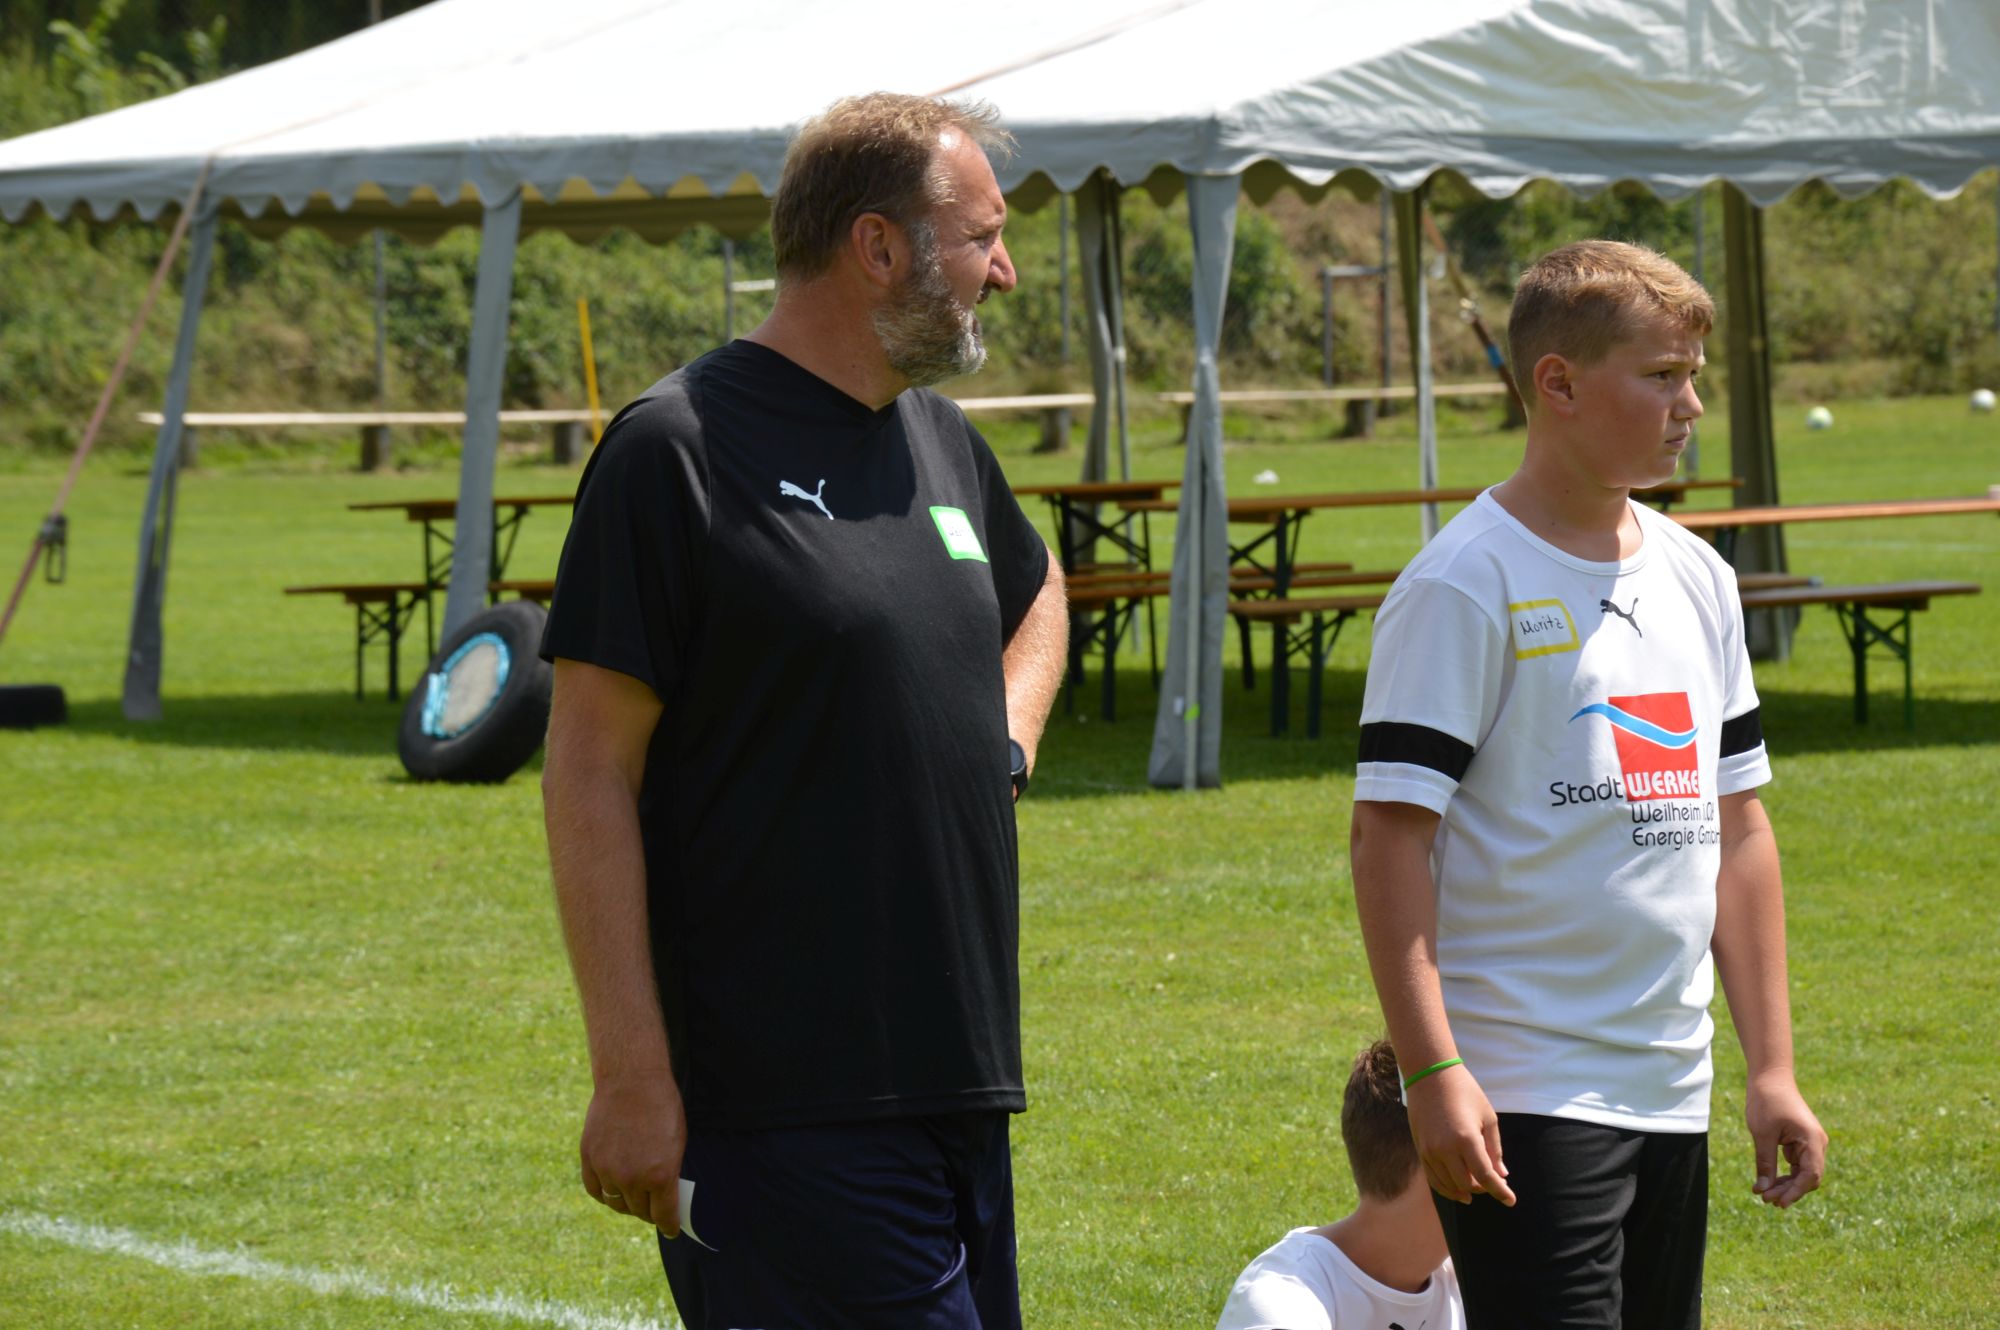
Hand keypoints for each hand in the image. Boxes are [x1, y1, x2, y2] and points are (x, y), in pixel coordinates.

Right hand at [579, 1072, 687, 1233]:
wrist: (632, 1080)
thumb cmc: (662, 1107)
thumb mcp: (677, 1142)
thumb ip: (669, 1173)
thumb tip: (665, 1195)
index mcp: (660, 1176)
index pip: (664, 1215)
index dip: (669, 1226)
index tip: (671, 1229)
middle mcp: (632, 1179)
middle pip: (640, 1211)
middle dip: (649, 1212)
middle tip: (653, 1209)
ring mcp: (608, 1170)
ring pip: (616, 1203)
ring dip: (626, 1205)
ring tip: (633, 1199)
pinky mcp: (589, 1158)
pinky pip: (595, 1190)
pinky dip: (604, 1194)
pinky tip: (612, 1191)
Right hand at [1406, 1065, 1515, 1206]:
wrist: (1430, 1075)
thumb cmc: (1465, 1092)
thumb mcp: (1488, 1117)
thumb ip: (1494, 1149)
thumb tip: (1501, 1174)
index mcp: (1466, 1139)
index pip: (1486, 1176)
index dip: (1500, 1191)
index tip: (1511, 1201)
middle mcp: (1445, 1149)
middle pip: (1468, 1184)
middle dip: (1484, 1189)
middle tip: (1494, 1183)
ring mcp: (1430, 1151)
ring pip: (1450, 1185)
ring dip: (1466, 1191)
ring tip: (1477, 1189)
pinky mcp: (1421, 1150)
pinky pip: (1434, 1179)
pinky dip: (1447, 1188)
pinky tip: (1458, 1191)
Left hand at [1744, 1071, 1825, 1208]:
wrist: (1770, 1077)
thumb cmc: (1766, 1101)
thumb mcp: (1762, 1134)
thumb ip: (1765, 1162)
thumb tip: (1764, 1189)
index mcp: (1813, 1140)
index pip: (1811, 1175)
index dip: (1795, 1192)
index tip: (1779, 1203)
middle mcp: (1817, 1143)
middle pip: (1808, 1177)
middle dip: (1788, 1190)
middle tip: (1765, 1200)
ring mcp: (1810, 1143)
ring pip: (1802, 1173)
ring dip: (1785, 1184)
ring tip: (1764, 1194)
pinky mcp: (1801, 1142)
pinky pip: (1796, 1164)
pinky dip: (1783, 1173)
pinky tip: (1767, 1182)